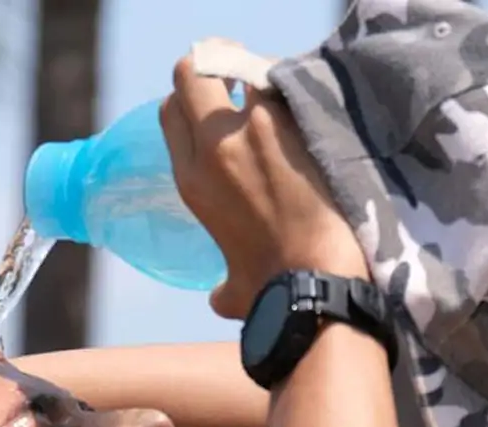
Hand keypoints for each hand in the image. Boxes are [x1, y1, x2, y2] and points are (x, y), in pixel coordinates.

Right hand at [160, 55, 368, 319]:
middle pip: (192, 73)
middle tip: (240, 77)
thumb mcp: (233, 288)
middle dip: (212, 66)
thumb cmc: (274, 292)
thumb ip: (222, 286)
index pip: (171, 111)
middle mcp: (213, 147)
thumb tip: (221, 298)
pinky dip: (294, 85)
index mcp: (190, 180)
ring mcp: (253, 130)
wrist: (316, 280)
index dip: (190, 101)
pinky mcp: (295, 123)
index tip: (214, 104)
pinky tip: (310, 105)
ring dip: (257, 73)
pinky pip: (285, 81)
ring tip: (280, 90)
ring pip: (240, 67)